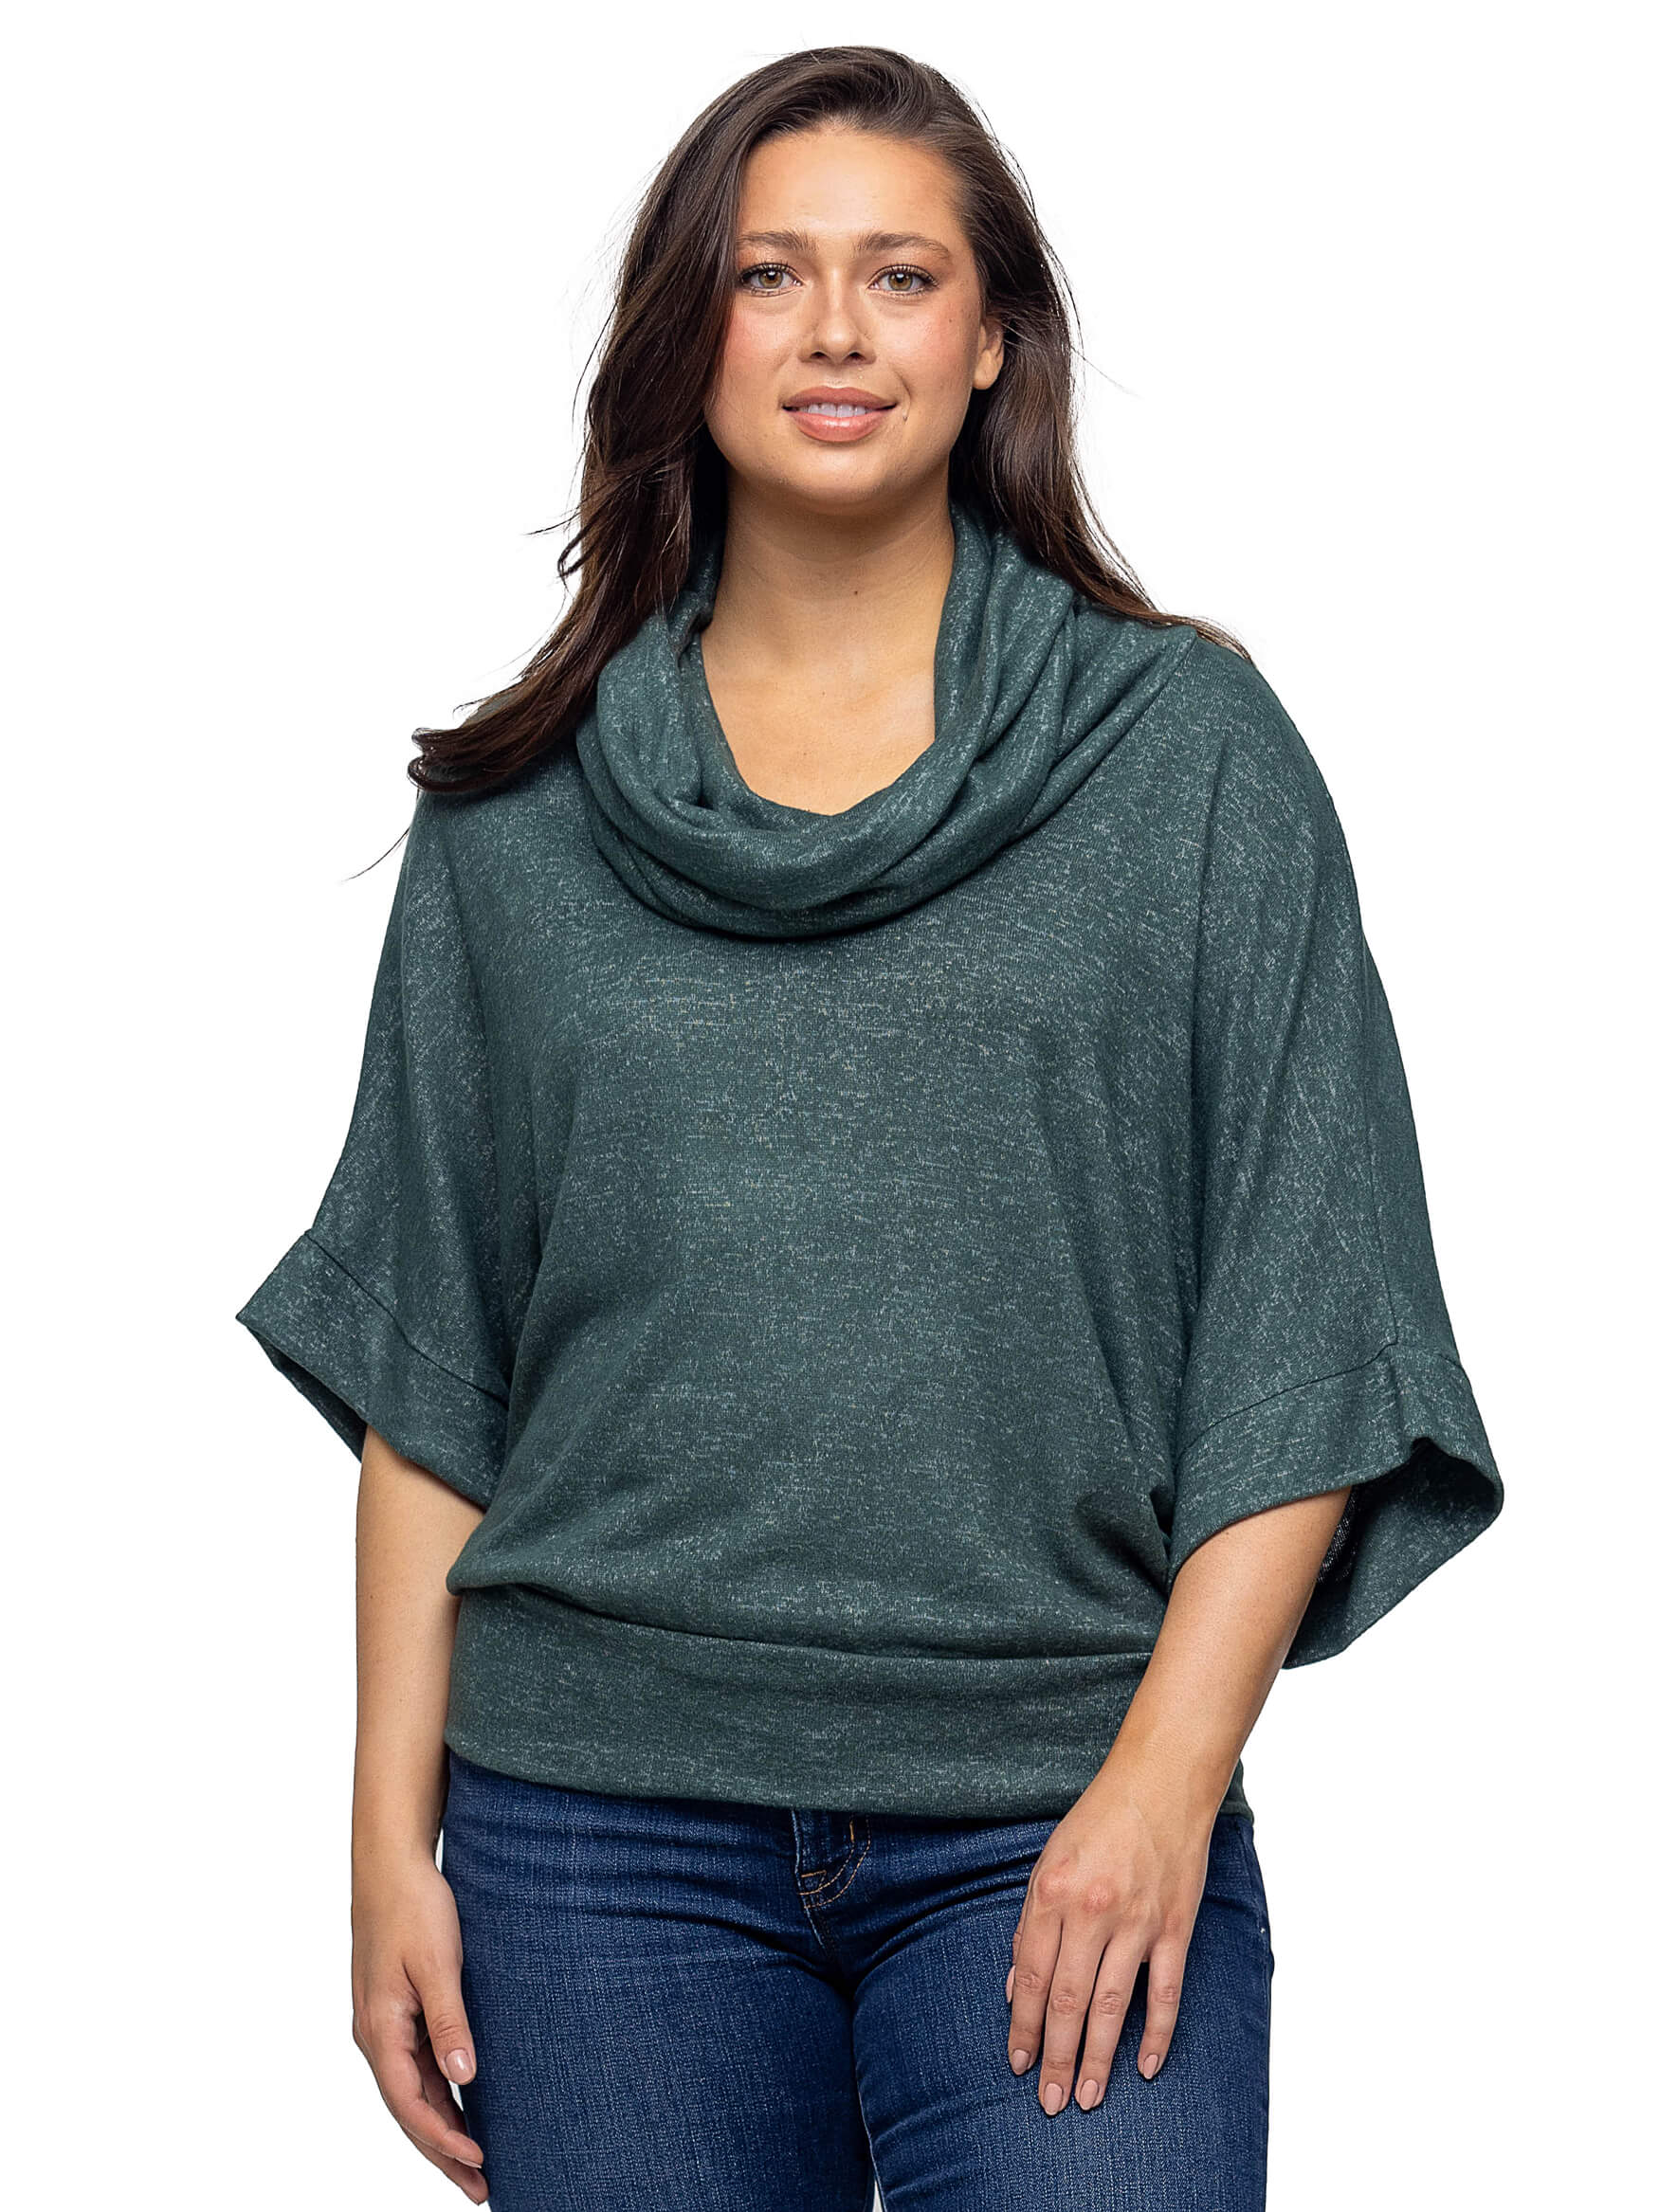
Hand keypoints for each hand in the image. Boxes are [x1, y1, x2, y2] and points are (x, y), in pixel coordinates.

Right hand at [351, 1847, 488, 2200]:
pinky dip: (436, 2098)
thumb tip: (463, 2080)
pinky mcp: (393, 2013)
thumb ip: (449, 2023)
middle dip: (442, 2153)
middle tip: (482, 2188)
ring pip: (411, 2094)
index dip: (445, 2139)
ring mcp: (381, 2026)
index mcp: (380, 2030)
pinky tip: (461, 2110)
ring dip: (441, 2130)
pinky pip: (413, 2069)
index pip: (411, 2105)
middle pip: (408, 2112)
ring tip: (476, 2164)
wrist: (390, 1865)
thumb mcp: (438, 1963)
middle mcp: (375, 2036)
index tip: (480, 2162)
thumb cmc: (414, 1907)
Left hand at [1004, 1752, 1219, 2114]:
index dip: (1022, 2027)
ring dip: (1099, 2058)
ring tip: (1089, 2097)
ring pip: (1112, 2006)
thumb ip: (1030, 1925)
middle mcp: (1090, 1912)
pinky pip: (1165, 1992)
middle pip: (1067, 2002)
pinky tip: (1146, 2066)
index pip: (1030, 1978)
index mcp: (1051, 1895)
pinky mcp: (1174, 1926)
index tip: (1017, 2064)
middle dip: (1056, 2058)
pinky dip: (1157, 2033)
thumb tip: (1014, 1988)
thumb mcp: (1047, 1862)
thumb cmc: (1098, 1820)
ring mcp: (1136, 1922)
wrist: (1160, 1782)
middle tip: (1050, 2102)